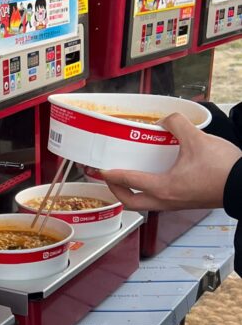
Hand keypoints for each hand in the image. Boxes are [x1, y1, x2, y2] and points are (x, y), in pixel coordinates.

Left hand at [101, 113, 241, 210]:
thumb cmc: (224, 169)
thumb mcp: (197, 139)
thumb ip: (177, 124)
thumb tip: (166, 119)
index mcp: (163, 188)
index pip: (129, 182)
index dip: (112, 175)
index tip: (101, 170)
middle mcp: (166, 200)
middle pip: (132, 203)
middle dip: (117, 192)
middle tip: (111, 178)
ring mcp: (176, 204)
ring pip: (146, 204)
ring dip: (134, 193)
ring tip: (129, 178)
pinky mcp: (186, 202)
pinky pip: (160, 201)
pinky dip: (150, 191)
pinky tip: (155, 176)